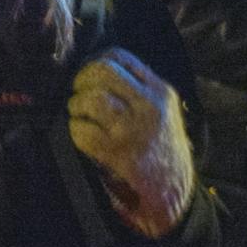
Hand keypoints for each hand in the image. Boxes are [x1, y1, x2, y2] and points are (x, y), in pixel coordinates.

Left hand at [67, 48, 194, 237]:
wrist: (171, 190)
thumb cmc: (158, 147)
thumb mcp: (161, 111)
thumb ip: (137, 89)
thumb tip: (94, 69)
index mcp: (160, 91)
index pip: (120, 57)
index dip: (95, 61)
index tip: (88, 75)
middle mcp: (149, 105)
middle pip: (101, 71)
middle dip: (81, 80)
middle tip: (78, 94)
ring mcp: (132, 128)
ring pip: (91, 98)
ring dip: (76, 106)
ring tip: (80, 115)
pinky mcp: (116, 151)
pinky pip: (81, 130)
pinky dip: (75, 131)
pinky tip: (83, 136)